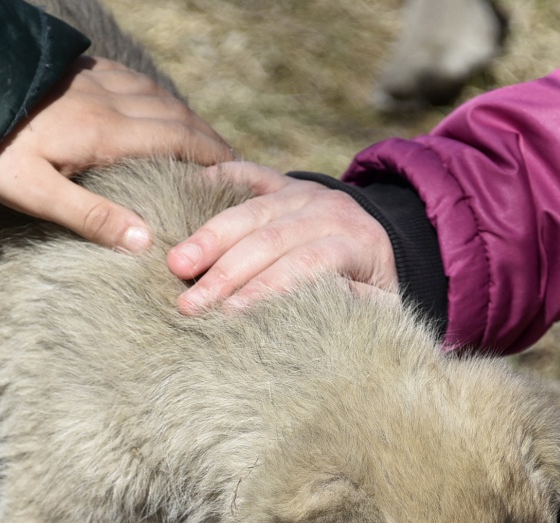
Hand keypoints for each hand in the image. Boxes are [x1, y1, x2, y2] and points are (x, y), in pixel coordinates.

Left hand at [0, 57, 232, 250]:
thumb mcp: (34, 194)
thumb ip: (92, 217)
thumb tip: (148, 241)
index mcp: (106, 134)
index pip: (177, 142)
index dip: (212, 158)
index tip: (237, 175)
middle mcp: (108, 101)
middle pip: (174, 116)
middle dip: (207, 138)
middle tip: (231, 162)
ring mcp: (91, 80)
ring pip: (155, 95)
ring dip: (184, 116)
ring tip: (201, 139)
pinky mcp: (74, 69)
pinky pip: (130, 79)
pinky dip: (155, 95)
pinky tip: (153, 103)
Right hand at [168, 162, 398, 313]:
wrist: (383, 245)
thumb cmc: (374, 291)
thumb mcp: (381, 308)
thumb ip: (355, 308)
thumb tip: (317, 308)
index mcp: (359, 242)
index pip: (308, 263)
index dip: (269, 287)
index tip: (232, 313)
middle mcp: (330, 209)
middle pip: (272, 237)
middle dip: (227, 272)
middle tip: (189, 302)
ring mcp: (304, 191)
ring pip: (253, 210)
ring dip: (210, 237)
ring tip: (176, 264)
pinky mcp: (284, 182)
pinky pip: (249, 173)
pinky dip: (219, 176)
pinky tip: (188, 187)